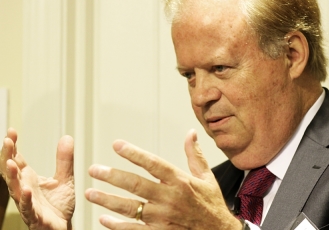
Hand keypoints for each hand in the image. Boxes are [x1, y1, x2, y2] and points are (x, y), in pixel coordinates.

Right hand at [0, 128, 74, 229]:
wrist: (62, 227)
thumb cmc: (58, 205)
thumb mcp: (65, 179)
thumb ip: (64, 160)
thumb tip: (67, 138)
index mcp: (29, 179)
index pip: (17, 160)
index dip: (13, 146)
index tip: (12, 131)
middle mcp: (24, 189)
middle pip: (12, 171)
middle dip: (8, 156)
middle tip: (7, 141)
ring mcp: (27, 202)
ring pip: (15, 189)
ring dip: (12, 176)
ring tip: (10, 163)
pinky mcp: (34, 216)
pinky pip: (28, 207)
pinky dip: (25, 199)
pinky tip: (25, 190)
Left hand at [85, 129, 241, 228]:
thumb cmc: (211, 204)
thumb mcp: (207, 177)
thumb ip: (195, 155)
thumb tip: (191, 133)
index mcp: (180, 181)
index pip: (153, 163)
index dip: (134, 153)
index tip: (117, 145)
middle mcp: (169, 198)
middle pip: (136, 185)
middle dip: (112, 176)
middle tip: (95, 169)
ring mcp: (163, 218)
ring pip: (130, 208)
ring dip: (108, 200)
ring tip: (90, 193)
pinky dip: (117, 225)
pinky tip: (104, 219)